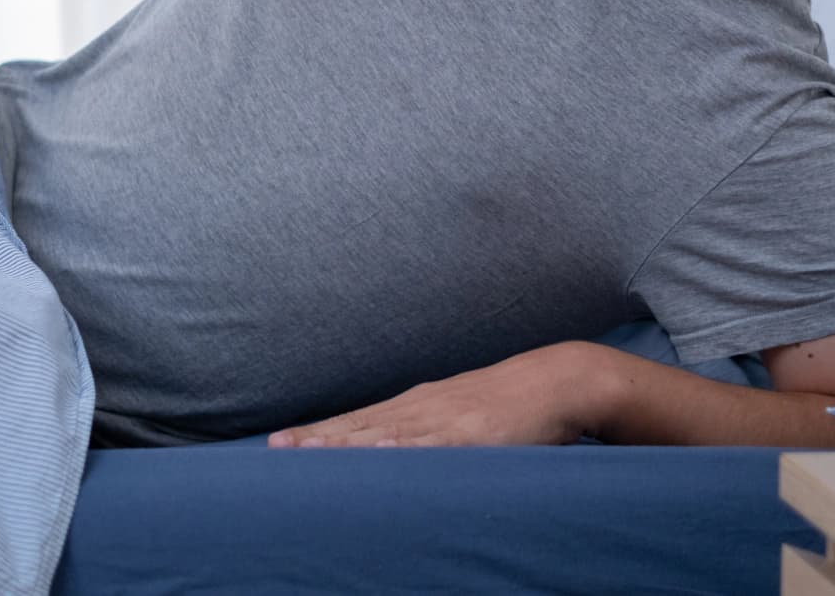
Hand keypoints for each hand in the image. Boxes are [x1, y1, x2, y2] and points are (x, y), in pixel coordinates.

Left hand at [267, 341, 601, 447]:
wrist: (558, 381)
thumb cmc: (507, 406)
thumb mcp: (456, 417)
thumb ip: (425, 433)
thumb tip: (389, 452)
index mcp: (416, 406)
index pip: (354, 423)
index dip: (317, 435)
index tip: (278, 445)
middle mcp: (422, 409)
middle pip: (359, 427)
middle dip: (317, 440)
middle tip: (276, 450)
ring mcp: (446, 419)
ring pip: (386, 435)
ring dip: (346, 444)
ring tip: (309, 452)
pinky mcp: (475, 433)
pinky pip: (435, 444)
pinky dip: (405, 447)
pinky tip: (380, 452)